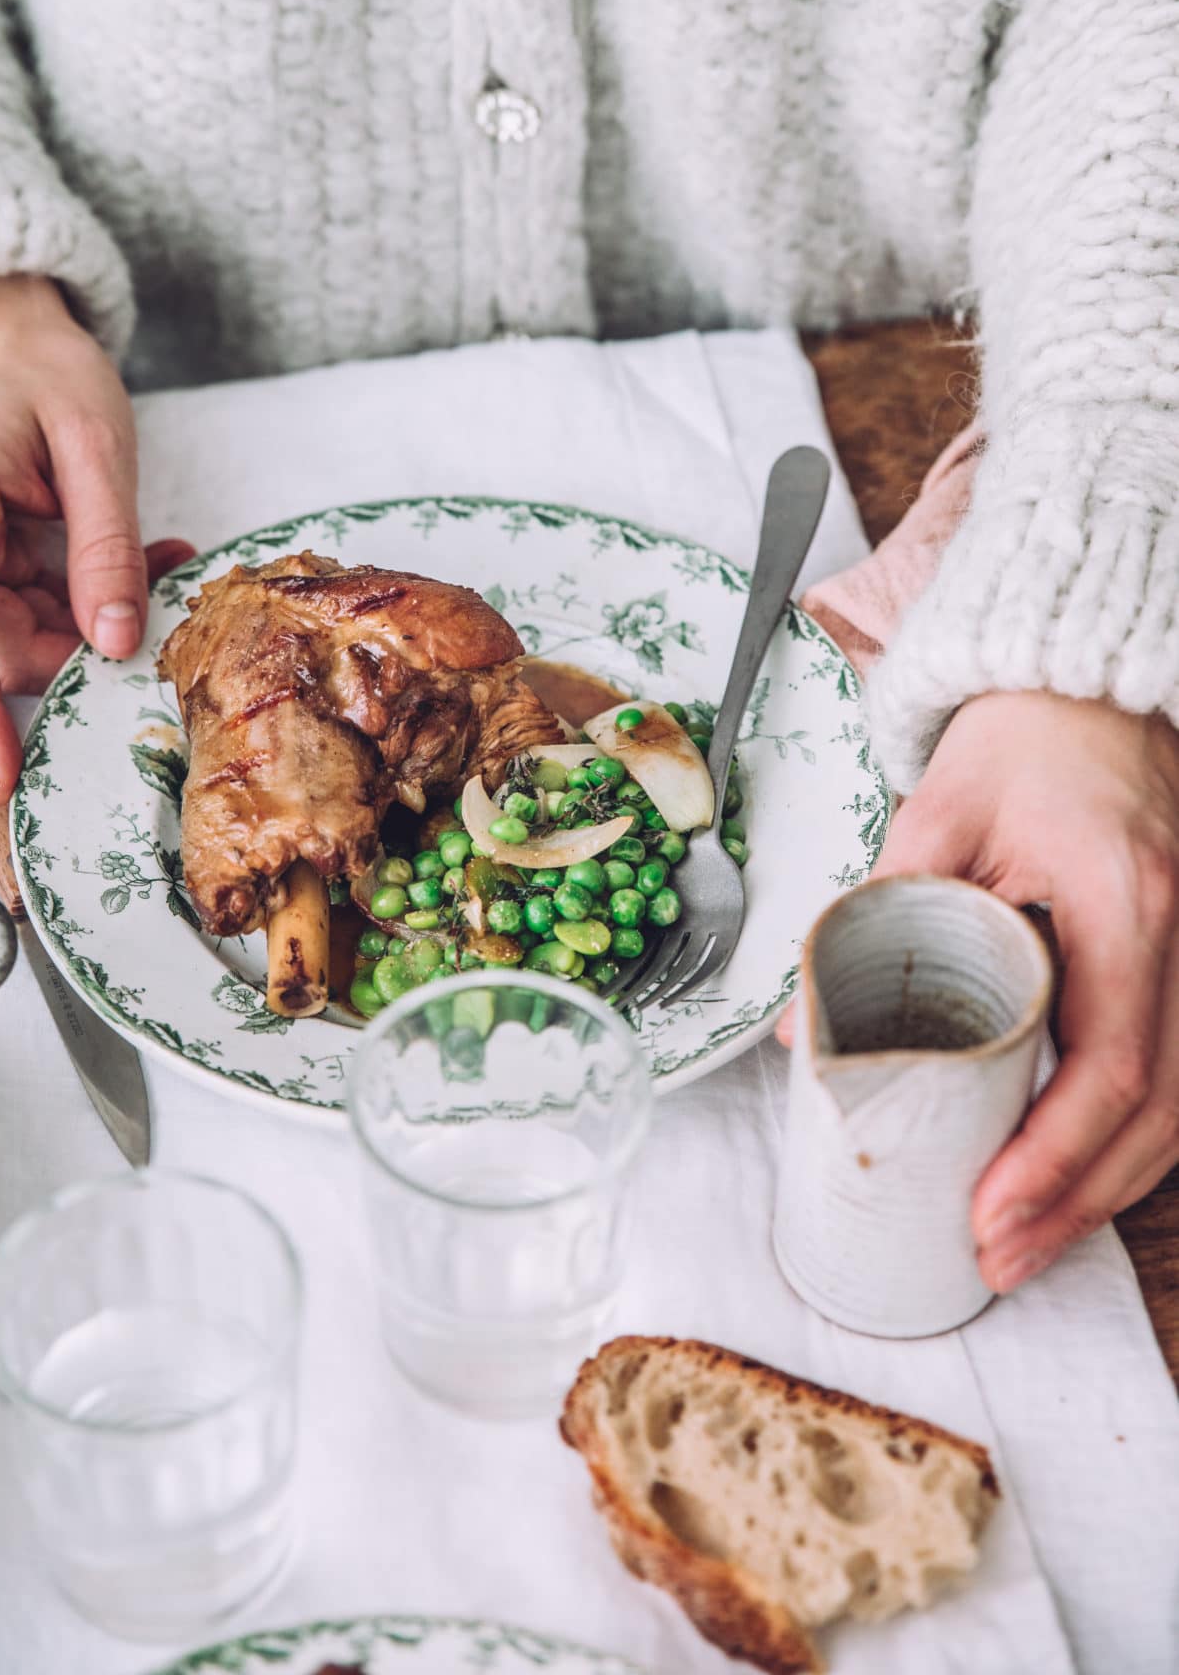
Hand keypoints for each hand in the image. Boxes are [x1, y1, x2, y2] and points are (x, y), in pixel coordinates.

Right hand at [0, 276, 193, 804]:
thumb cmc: (43, 372)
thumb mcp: (99, 446)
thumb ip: (108, 547)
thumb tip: (117, 643)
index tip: (2, 774)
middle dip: (80, 643)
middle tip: (163, 585)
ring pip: (12, 636)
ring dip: (87, 619)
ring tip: (156, 558)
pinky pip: (17, 613)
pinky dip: (75, 601)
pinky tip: (129, 560)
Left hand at [778, 693, 1178, 1290]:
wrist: (1090, 685)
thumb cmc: (1020, 739)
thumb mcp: (935, 813)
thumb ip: (872, 913)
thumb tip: (802, 1035)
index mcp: (1124, 902)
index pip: (1110, 1065)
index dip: (1056, 1157)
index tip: (991, 1214)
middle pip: (1163, 1111)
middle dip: (1081, 1201)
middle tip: (999, 1258)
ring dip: (1113, 1186)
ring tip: (1030, 1243)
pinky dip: (1141, 1140)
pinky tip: (1084, 1181)